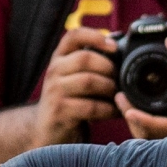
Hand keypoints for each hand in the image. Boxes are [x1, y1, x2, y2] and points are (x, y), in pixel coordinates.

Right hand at [32, 28, 119, 147]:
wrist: (46, 130)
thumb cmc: (69, 101)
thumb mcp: (74, 78)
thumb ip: (90, 63)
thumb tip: (119, 47)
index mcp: (59, 58)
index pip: (73, 36)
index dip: (95, 35)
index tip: (114, 46)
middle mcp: (54, 71)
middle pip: (85, 58)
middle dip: (108, 68)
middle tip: (120, 80)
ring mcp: (54, 91)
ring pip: (88, 81)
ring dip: (109, 88)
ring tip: (119, 96)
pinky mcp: (60, 111)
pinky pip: (90, 106)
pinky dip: (108, 109)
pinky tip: (114, 112)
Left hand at [115, 36, 166, 138]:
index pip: (163, 127)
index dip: (143, 120)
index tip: (128, 109)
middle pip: (151, 138)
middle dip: (133, 121)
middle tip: (120, 99)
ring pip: (152, 140)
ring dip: (135, 124)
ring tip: (124, 102)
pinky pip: (156, 136)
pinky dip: (144, 125)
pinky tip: (135, 109)